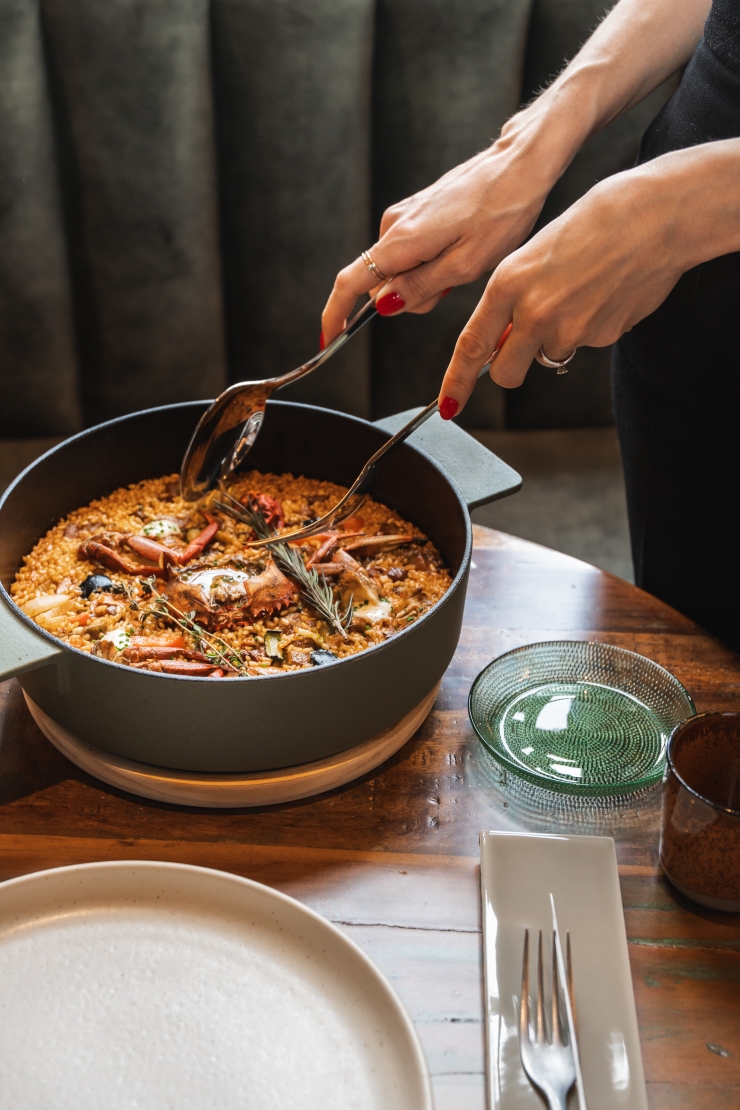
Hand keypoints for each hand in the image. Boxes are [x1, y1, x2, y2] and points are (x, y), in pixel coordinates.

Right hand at [320, 137, 555, 345]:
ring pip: (399, 271)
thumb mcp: (465, 265)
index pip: (350, 283)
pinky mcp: (417, 212)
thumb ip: (421, 287)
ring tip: (464, 261)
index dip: (336, 314)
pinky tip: (461, 248)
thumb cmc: (501, 212)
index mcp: (401, 240)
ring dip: (426, 280)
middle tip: (453, 284)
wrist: (519, 165)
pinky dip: (432, 263)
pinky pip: (411, 254)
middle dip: (410, 298)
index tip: (330, 338)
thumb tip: (383, 305)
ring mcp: (404, 216)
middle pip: (381, 284)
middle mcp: (393, 225)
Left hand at [438, 158, 698, 413]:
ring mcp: (570, 330)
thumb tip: (501, 340)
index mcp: (508, 284)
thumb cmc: (594, 222)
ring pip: (550, 356)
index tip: (448, 405)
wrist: (656, 216)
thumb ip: (512, 299)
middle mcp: (534, 312)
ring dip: (558, 337)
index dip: (457, 382)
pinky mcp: (602, 338)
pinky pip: (586, 344)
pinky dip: (592, 326)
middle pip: (506, 373)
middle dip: (510, 368)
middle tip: (525, 342)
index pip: (472, 346)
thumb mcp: (534, 253)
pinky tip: (605, 291)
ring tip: (581, 291)